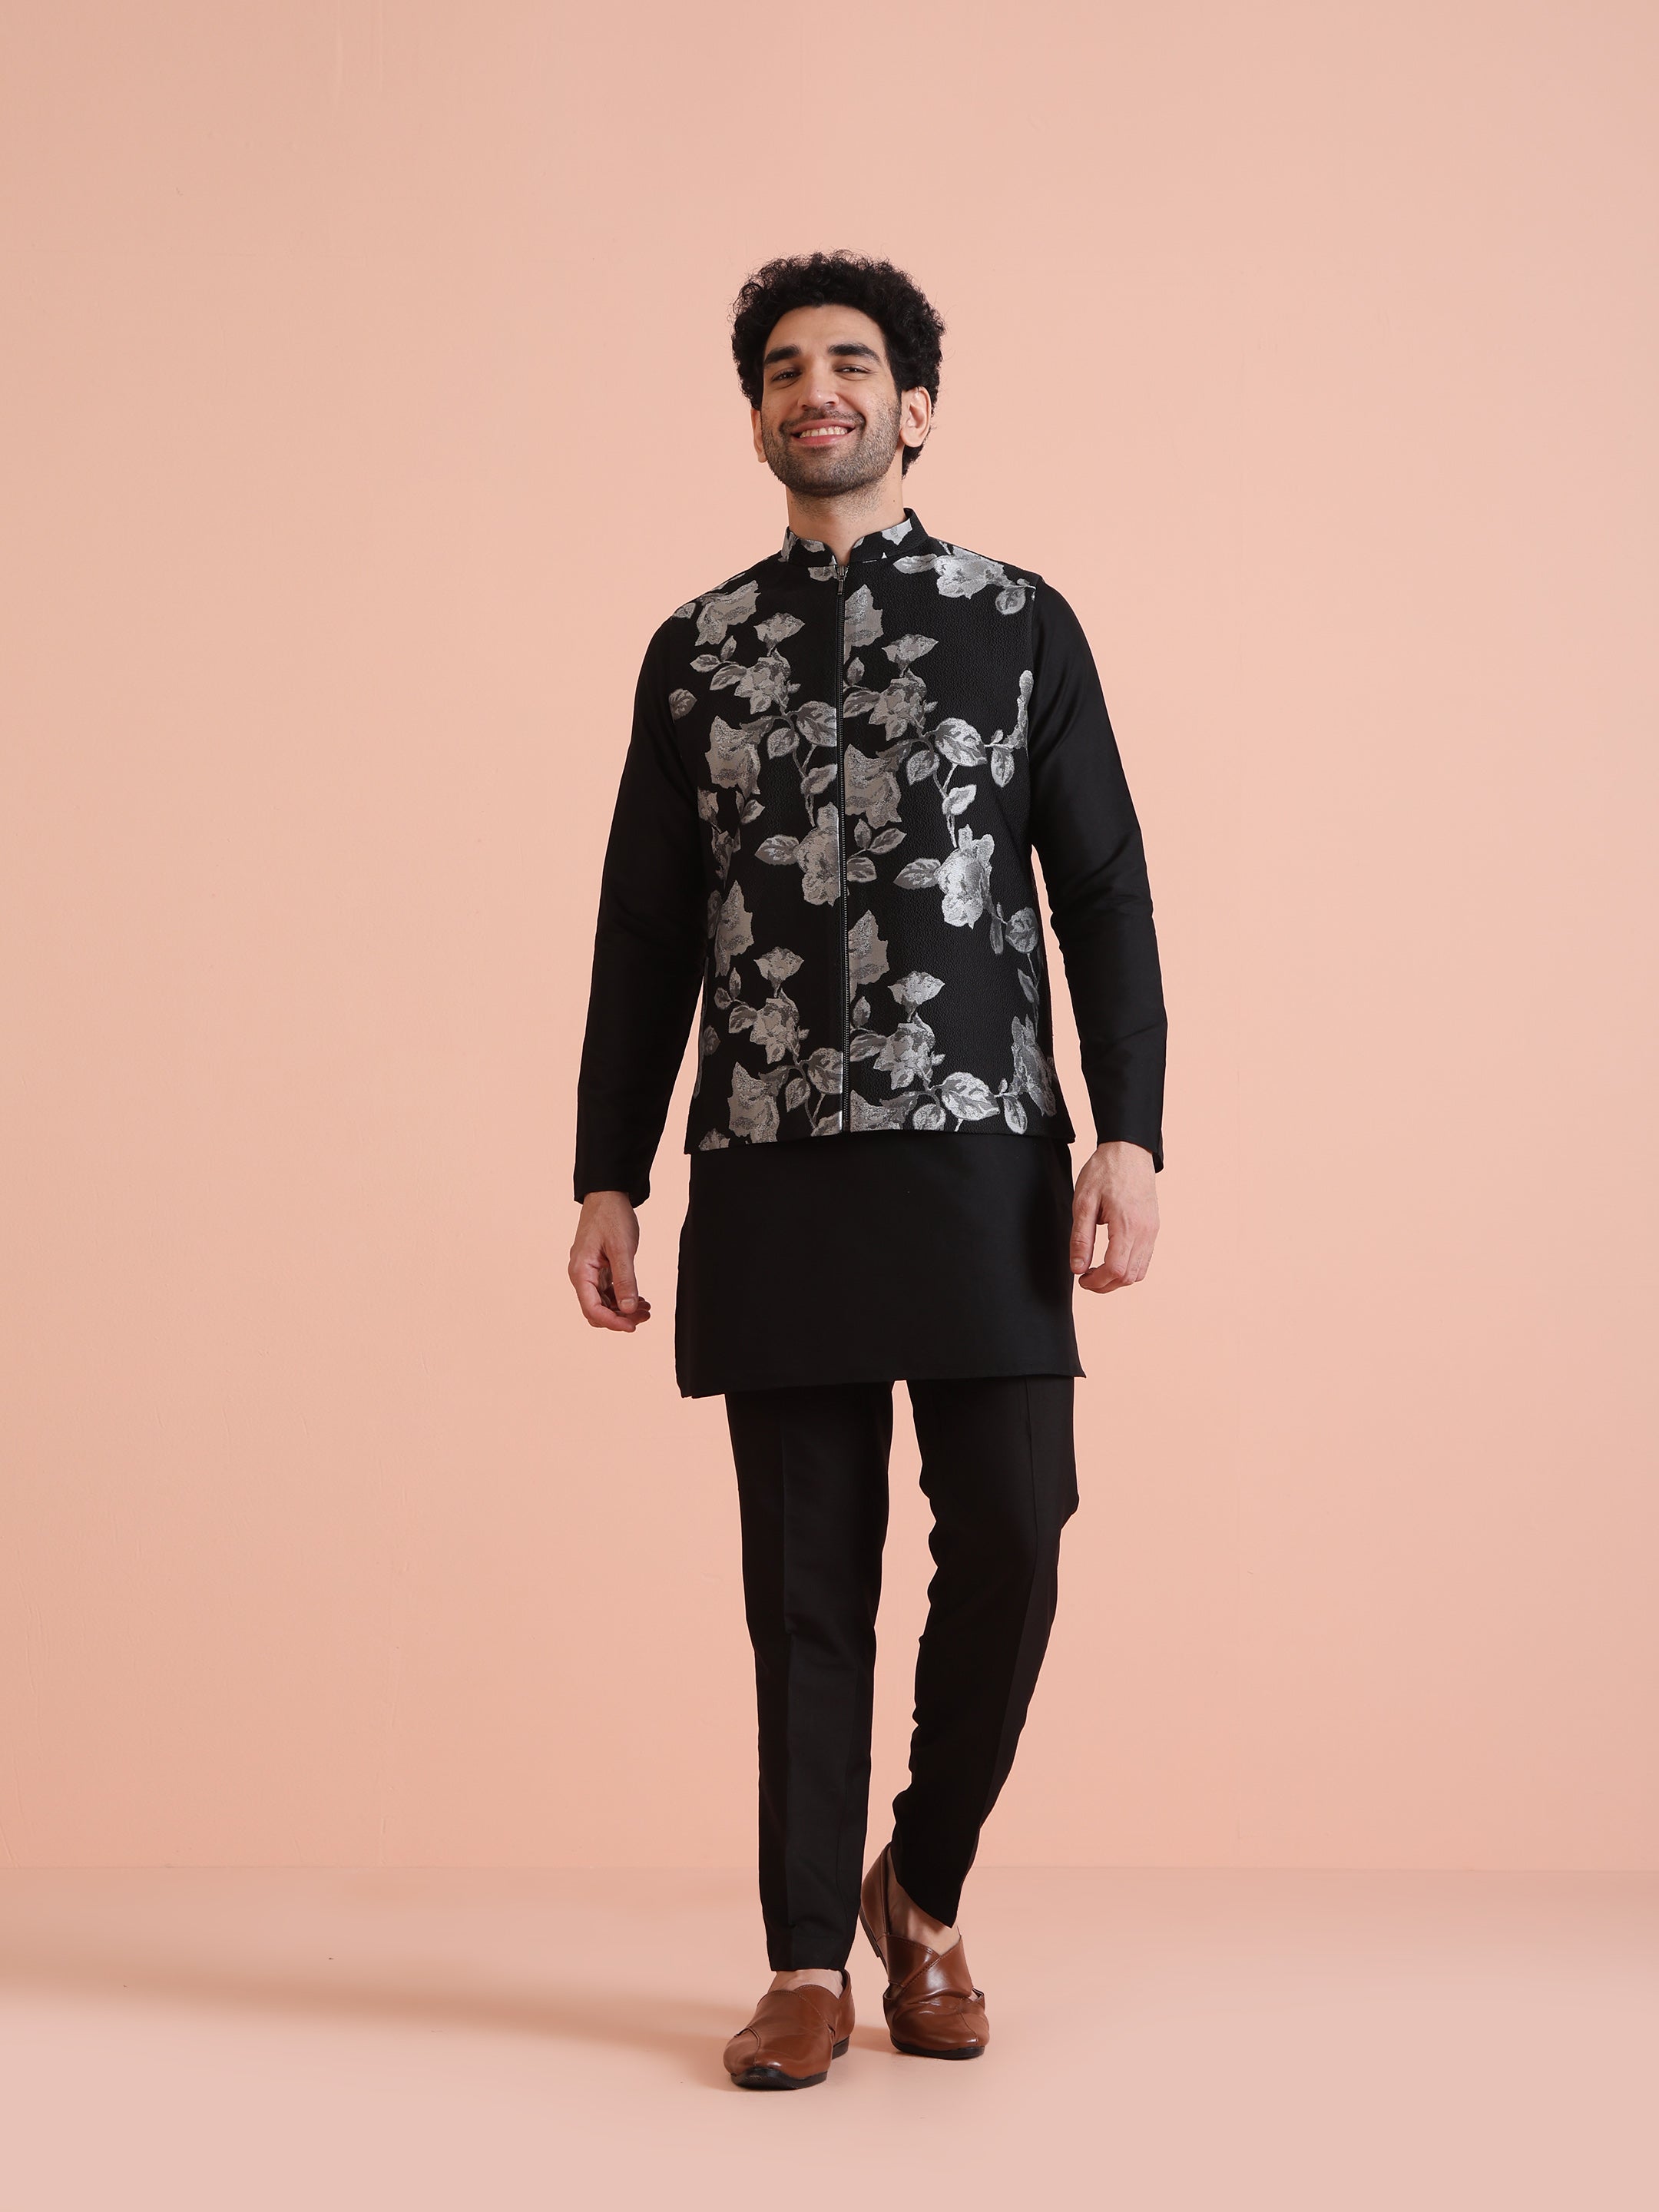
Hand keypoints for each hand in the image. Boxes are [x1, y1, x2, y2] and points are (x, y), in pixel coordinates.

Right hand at [568, 1191, 651, 1331]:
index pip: (591, 1309)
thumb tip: (628, 1310)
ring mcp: (589, 1273)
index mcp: (581, 1271)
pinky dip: (623, 1298)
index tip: (632, 1326)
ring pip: (603, 1303)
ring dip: (623, 1309)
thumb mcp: (621, 1249)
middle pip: (596, 1310)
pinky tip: (640, 1299)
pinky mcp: (598, 1269)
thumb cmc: (611, 1217)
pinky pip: (608, 1292)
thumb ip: (625, 1280)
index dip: (612, 1322)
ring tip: (646, 1308)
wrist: (608, 1195)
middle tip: (644, 1316)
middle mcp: (581, 1275)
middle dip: (619, 1318)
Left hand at [1070, 1140, 1158, 1293]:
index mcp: (1127, 1225)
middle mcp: (1145, 1231)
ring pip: (1139, 1272)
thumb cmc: (1104, 1171)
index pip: (1116, 1269)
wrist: (1128, 1150)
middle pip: (1129, 1277)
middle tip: (1085, 1277)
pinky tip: (1112, 1258)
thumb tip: (1078, 1268)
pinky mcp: (1153, 1227)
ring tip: (1097, 1270)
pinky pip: (1144, 1259)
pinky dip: (1129, 1268)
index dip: (1097, 1281)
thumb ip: (1081, 1238)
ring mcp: (1152, 1230)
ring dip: (1118, 1279)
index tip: (1081, 1278)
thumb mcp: (1084, 1202)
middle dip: (1105, 1284)